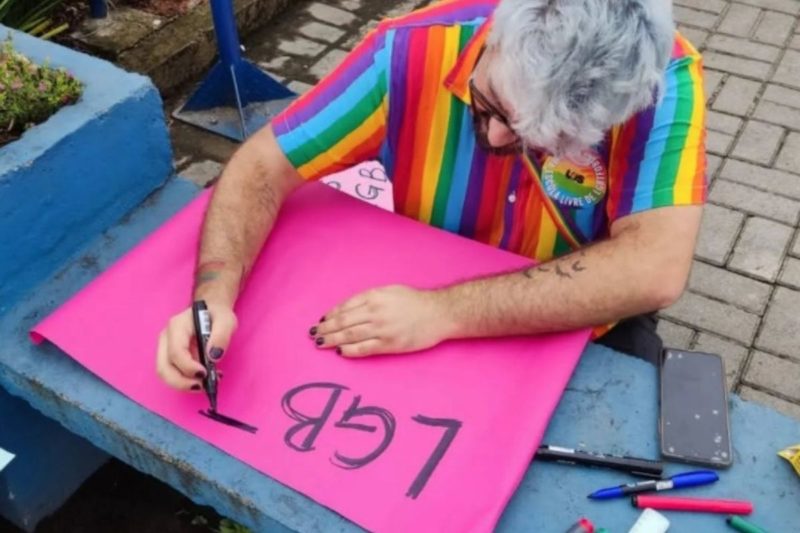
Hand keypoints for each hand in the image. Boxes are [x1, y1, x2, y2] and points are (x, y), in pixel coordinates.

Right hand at [156, 303, 237, 389]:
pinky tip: (205, 378)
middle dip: (182, 383)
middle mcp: (166, 338)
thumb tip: (213, 356)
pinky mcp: (171, 358)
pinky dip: (187, 381)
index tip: (206, 373)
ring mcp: (166, 348)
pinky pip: (173, 374)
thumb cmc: (217, 314)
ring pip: (166, 374)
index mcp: (177, 326)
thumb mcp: (226, 320)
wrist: (211, 311)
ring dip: (185, 384)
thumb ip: (221, 336)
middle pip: (163, 368)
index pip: (176, 352)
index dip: (189, 368)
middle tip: (203, 386)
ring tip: (207, 383)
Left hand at [311, 285, 453, 356]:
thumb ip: (369, 298)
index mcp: (374, 296)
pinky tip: (340, 352)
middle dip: (326, 328)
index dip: (330, 315)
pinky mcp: (390, 344)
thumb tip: (348, 309)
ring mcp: (382, 329)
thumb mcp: (390, 291)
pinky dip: (349, 350)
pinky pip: (364, 348)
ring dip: (332, 340)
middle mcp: (376, 312)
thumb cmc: (414, 301)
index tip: (321, 321)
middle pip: (343, 321)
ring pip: (350, 335)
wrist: (439, 313)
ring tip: (320, 343)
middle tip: (314, 334)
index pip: (345, 307)